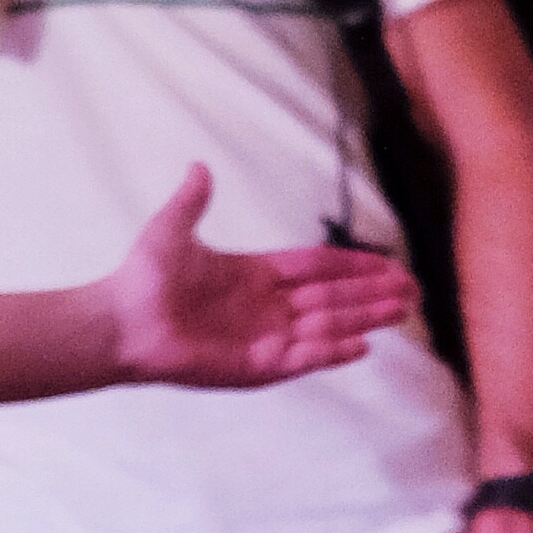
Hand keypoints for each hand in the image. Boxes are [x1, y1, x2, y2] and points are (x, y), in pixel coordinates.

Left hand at [102, 165, 421, 387]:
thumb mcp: (171, 229)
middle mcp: (269, 307)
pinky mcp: (256, 366)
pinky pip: (303, 357)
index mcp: (257, 274)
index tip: (389, 262)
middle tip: (413, 291)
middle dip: (373, 293)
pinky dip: (332, 352)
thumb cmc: (142, 279)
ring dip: (364, 318)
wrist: (120, 322)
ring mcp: (266, 337)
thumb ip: (193, 201)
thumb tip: (199, 166)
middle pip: (334, 297)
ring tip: (401, 311)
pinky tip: (363, 345)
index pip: (318, 267)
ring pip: (327, 325)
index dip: (354, 265)